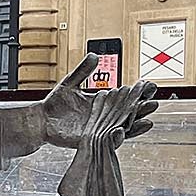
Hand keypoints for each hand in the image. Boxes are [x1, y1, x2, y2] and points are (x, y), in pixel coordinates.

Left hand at [41, 54, 159, 149]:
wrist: (41, 121)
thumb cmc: (55, 104)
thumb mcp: (70, 83)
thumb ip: (83, 71)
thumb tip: (95, 55)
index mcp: (102, 103)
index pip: (124, 97)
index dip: (137, 93)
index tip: (149, 86)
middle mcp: (103, 117)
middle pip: (127, 113)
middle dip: (141, 109)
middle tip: (153, 102)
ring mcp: (98, 129)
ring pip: (122, 128)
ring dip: (135, 125)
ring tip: (148, 120)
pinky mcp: (91, 140)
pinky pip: (107, 140)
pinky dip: (116, 137)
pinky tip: (123, 130)